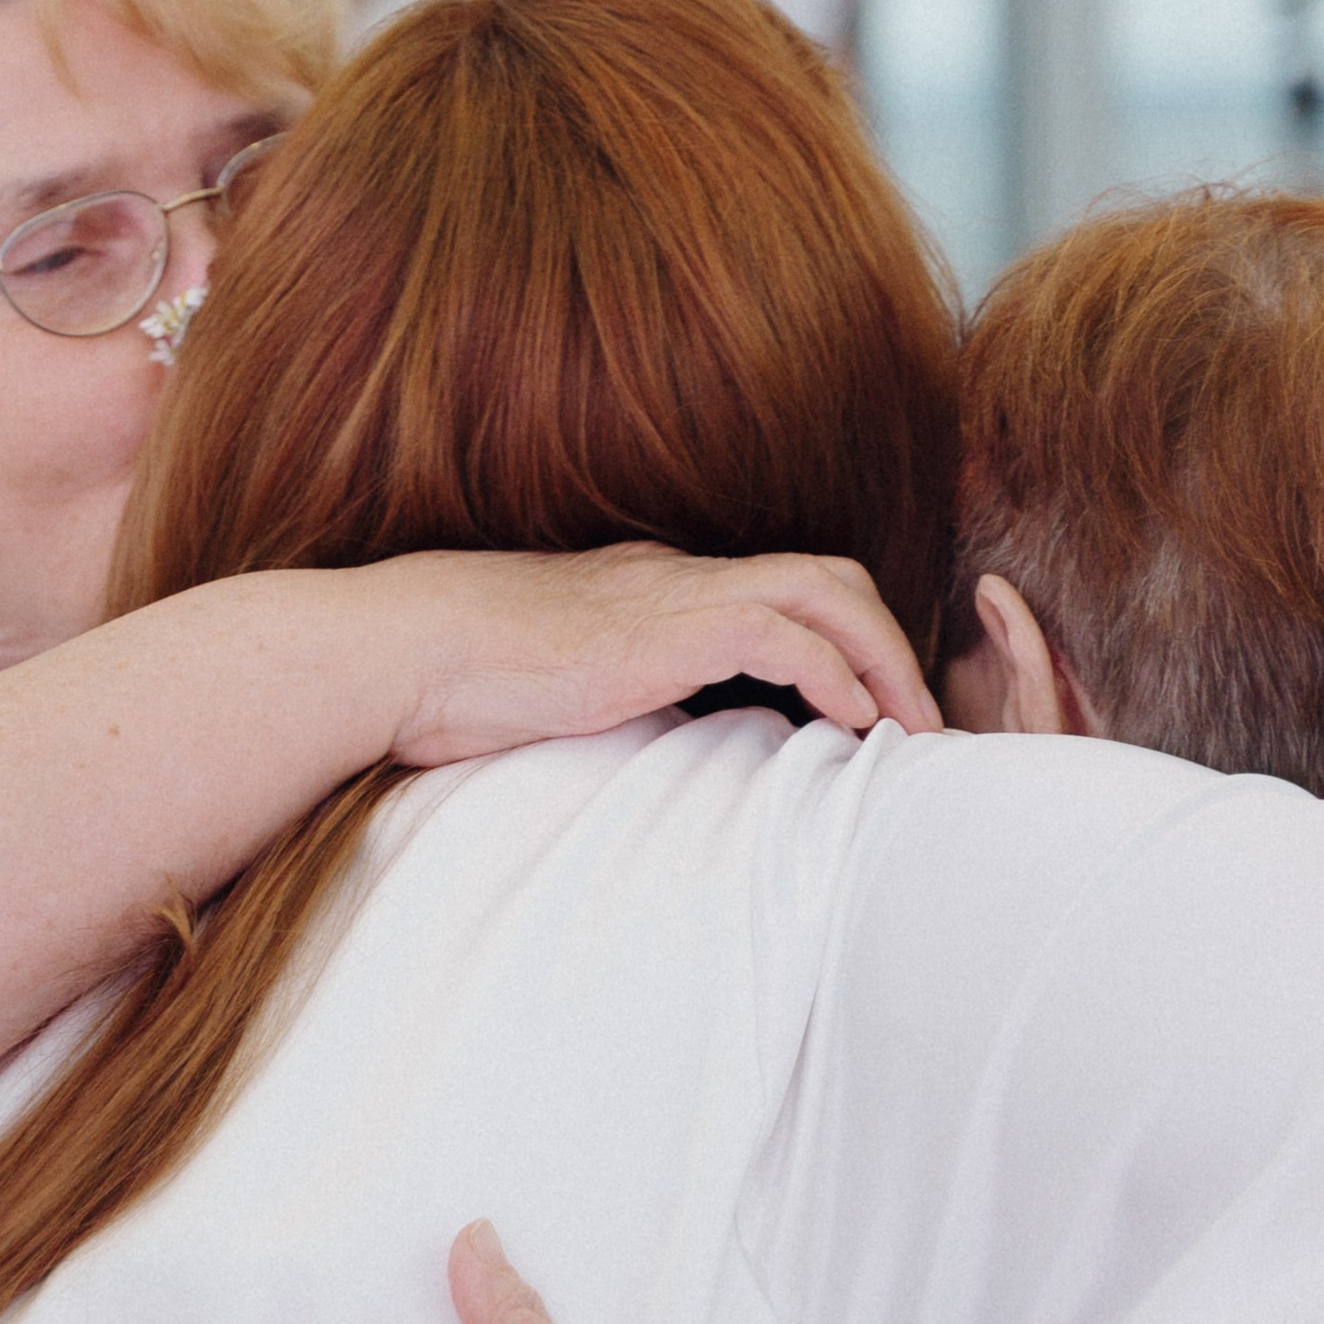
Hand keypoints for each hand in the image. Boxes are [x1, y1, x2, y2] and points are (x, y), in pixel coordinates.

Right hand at [376, 544, 935, 763]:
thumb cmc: (458, 682)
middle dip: (887, 643)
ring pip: (826, 589)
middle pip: (826, 575)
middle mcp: (677, 576)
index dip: (841, 644)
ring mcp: (673, 592)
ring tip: (910, 728)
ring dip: (883, 658)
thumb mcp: (559, 693)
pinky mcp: (665, 626)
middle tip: (919, 720)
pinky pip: (785, 633)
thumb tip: (655, 748)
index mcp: (656, 590)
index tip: (871, 712)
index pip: (778, 592)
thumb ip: (619, 704)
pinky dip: (834, 673)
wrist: (404, 649)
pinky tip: (851, 723)